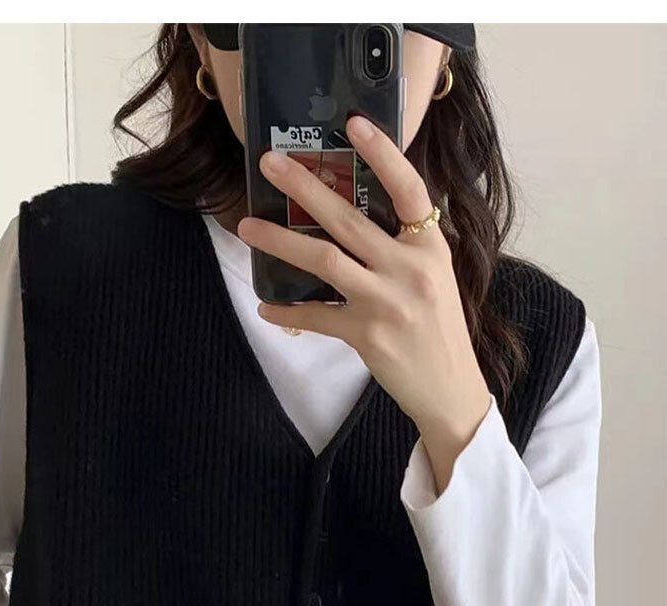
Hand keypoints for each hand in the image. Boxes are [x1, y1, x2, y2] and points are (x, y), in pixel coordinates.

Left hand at [236, 115, 492, 490]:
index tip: (353, 124)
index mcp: (429, 247)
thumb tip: (356, 216)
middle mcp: (409, 268)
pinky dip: (287, 311)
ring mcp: (387, 302)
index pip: (409, 190)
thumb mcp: (435, 276)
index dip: (383, 154)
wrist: (450, 387)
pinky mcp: (367, 335)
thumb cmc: (438, 329)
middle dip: (304, 187)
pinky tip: (266, 306)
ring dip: (280, 241)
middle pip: (348, 219)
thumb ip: (404, 246)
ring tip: (248, 226)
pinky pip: (316, 316)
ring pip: (324, 259)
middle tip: (271, 162)